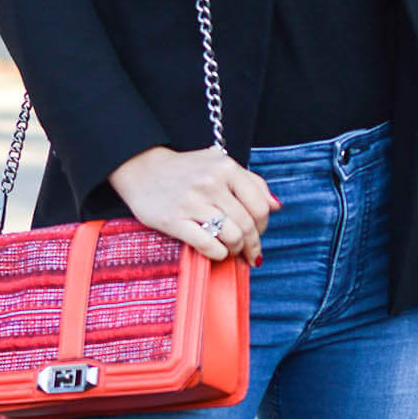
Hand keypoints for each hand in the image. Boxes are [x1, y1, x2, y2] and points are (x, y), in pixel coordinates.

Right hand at [108, 145, 276, 264]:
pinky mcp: (174, 220)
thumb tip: (275, 206)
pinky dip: (218, 254)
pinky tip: (216, 252)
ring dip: (235, 249)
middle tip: (248, 252)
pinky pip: (208, 245)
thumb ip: (250, 182)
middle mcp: (211, 183)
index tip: (258, 233)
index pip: (260, 205)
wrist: (142, 169)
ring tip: (231, 250)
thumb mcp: (219, 164)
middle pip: (247, 224)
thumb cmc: (185, 170)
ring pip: (231, 236)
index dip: (263, 225)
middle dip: (252, 243)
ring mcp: (192, 202)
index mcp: (226, 167)